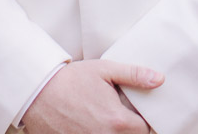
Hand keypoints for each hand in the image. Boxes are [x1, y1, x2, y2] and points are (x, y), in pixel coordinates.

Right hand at [22, 60, 161, 133]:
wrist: (38, 94)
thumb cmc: (73, 80)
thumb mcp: (106, 70)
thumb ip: (135, 75)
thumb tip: (159, 79)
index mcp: (117, 121)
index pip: (145, 130)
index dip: (145, 121)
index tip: (140, 112)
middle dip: (130, 128)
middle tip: (123, 113)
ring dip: (116, 132)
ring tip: (107, 118)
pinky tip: (94, 124)